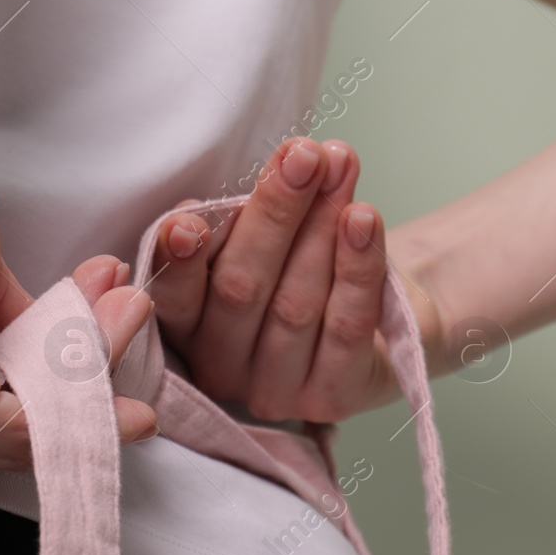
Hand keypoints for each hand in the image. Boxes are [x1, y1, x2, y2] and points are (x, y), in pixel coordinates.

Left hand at [0, 103, 157, 469]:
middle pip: (1, 441)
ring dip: (92, 363)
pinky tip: (109, 310)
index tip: (112, 396)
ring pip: (22, 429)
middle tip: (128, 320)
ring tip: (123, 303)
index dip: (53, 409)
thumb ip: (10, 339)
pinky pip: (28, 415)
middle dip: (84, 382)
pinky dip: (83, 364)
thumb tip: (77, 360)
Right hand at [146, 137, 408, 423]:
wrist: (380, 321)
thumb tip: (212, 203)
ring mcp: (277, 392)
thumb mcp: (258, 243)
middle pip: (242, 289)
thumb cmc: (302, 270)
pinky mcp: (333, 399)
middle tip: (301, 156)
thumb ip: (235, 226)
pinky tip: (364, 219)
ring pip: (296, 304)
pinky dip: (358, 266)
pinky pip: (347, 326)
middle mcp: (223, 370)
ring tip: (340, 166)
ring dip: (321, 225)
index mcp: (188, 331)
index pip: (175, 298)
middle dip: (273, 214)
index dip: (178, 262)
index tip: (188, 220)